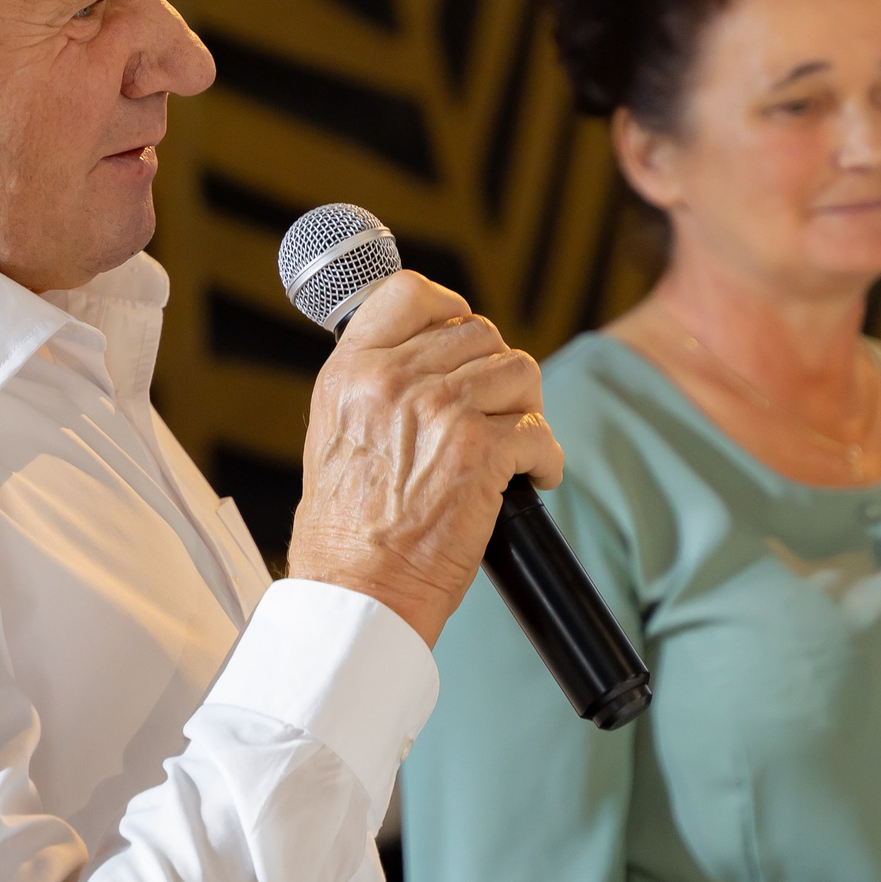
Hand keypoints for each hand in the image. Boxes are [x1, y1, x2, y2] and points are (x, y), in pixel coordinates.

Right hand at [287, 271, 562, 646]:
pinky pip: (540, 432)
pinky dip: (544, 460)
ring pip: (519, 372)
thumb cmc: (347, 528)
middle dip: (495, 376)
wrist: (356, 588)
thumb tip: (431, 353)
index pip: (411, 292)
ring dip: (523, 412)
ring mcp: (440, 410)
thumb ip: (374, 383)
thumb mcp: (336, 431)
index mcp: (352, 370)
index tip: (464, 342)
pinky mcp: (481, 452)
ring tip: (510, 449)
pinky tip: (529, 481)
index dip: (450, 308)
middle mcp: (393, 379)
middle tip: (491, 418)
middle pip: (480, 333)